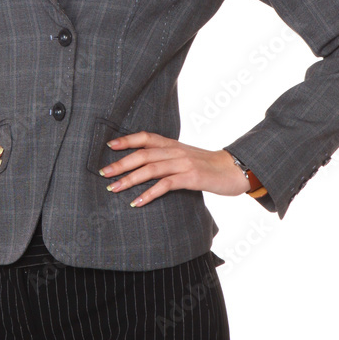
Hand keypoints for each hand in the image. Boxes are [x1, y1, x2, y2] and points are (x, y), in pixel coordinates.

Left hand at [98, 133, 250, 206]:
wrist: (234, 170)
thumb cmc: (208, 166)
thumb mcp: (186, 157)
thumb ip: (167, 158)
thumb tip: (145, 166)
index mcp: (173, 144)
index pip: (146, 137)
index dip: (127, 140)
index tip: (109, 146)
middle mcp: (176, 151)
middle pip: (143, 154)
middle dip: (121, 163)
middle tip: (104, 173)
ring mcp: (183, 163)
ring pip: (151, 168)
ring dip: (129, 179)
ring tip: (114, 188)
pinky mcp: (191, 178)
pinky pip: (166, 185)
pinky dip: (149, 194)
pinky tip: (137, 202)